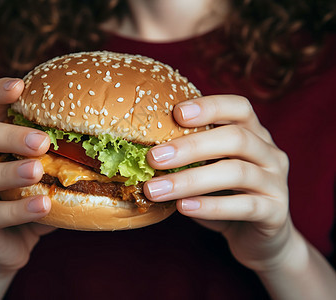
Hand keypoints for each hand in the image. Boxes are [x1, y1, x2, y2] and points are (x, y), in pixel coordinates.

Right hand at [0, 78, 54, 276]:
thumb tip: (106, 144)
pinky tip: (44, 206)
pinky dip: (18, 210)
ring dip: (10, 172)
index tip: (19, 85)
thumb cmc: (27, 202)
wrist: (5, 247)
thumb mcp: (42, 177)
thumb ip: (58, 160)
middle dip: (10, 136)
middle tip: (42, 141)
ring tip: (38, 171)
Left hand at [144, 95, 290, 271]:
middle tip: (153, 158)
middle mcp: (269, 153)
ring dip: (190, 181)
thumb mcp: (208, 169)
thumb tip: (141, 150)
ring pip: (237, 173)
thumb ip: (189, 156)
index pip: (239, 107)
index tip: (176, 113)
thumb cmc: (224, 195)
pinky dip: (210, 206)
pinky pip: (245, 206)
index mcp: (253, 134)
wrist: (257, 237)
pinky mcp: (275, 212)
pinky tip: (182, 207)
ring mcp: (276, 182)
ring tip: (155, 189)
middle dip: (191, 147)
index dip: (210, 106)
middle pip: (236, 138)